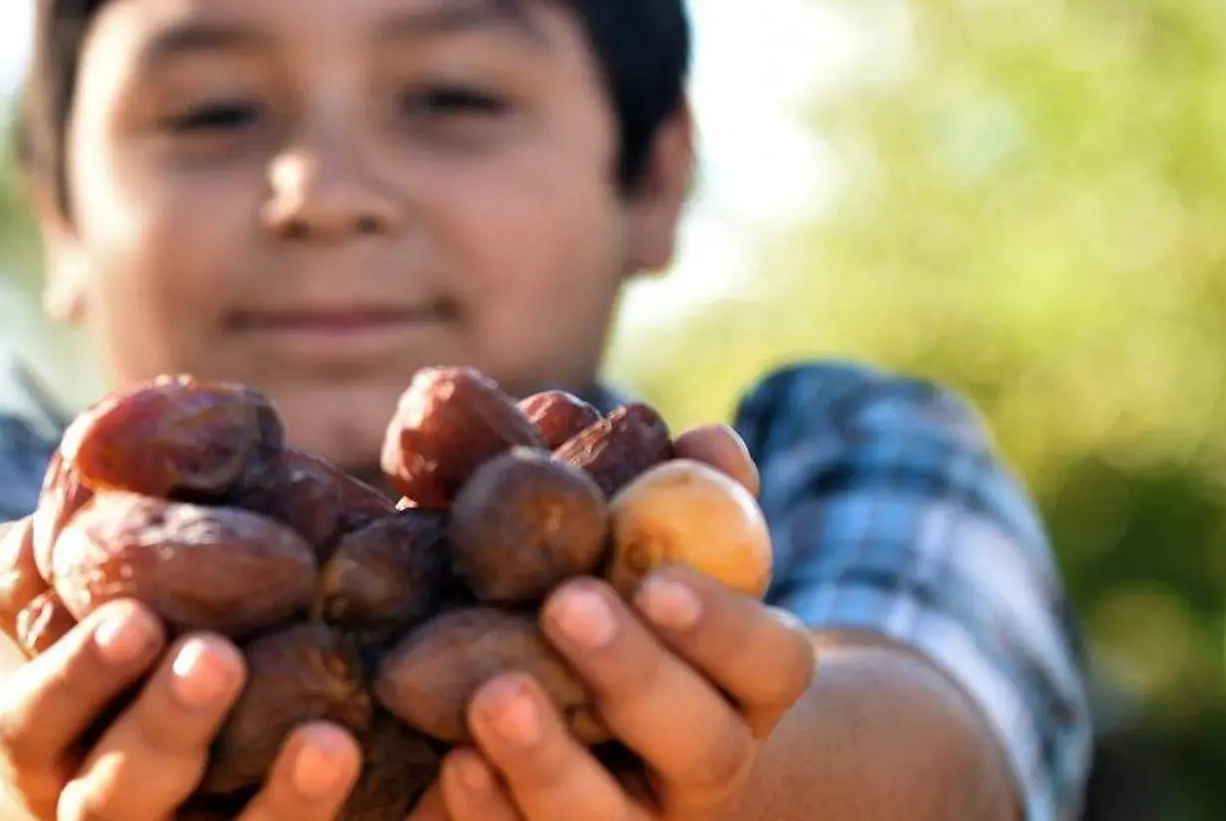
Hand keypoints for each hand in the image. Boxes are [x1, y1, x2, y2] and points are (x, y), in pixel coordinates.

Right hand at [0, 520, 364, 820]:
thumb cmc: (122, 635)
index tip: (136, 617)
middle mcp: (106, 816)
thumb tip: (37, 533)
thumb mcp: (74, 596)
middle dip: (166, 728)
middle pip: (116, 801)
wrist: (185, 723)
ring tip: (332, 742)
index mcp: (45, 748)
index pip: (33, 722)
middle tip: (219, 658)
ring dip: (278, 808)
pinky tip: (442, 774)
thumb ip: (46, 560)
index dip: (76, 676)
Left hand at [407, 424, 816, 820]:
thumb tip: (700, 442)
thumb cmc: (620, 608)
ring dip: (553, 759)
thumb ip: (668, 494)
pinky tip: (453, 763)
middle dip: (636, 676)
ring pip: (612, 820)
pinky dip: (493, 813)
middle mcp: (702, 767)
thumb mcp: (647, 549)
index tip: (655, 578)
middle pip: (702, 744)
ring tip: (492, 697)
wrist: (590, 728)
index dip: (725, 624)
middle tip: (566, 606)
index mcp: (742, 685)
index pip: (772, 662)